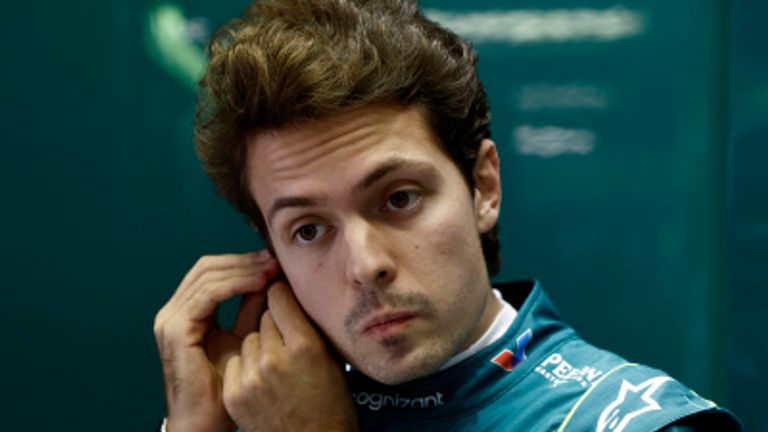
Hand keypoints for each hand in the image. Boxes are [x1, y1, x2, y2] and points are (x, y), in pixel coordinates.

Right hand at [154, 251, 280, 431]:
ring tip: (272, 268)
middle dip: (244, 261)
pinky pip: (208, 294)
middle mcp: (172, 312)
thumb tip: (270, 277)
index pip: (211, 272)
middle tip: (275, 259)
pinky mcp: (176, 329)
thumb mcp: (243, 337)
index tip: (274, 261)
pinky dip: (235, 283)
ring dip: (244, 268)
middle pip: (207, 268)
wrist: (205, 422)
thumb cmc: (227, 386)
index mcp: (185, 313)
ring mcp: (170, 319)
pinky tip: (259, 282)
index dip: (243, 262)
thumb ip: (250, 308)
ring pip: (208, 275)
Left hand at [222, 281, 357, 431]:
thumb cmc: (330, 403)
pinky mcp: (234, 395)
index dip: (283, 295)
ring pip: (248, 339)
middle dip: (274, 323)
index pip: (279, 297)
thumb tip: (293, 294)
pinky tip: (263, 382)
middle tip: (288, 341)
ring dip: (259, 345)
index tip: (285, 295)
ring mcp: (251, 379)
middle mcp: (275, 359)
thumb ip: (310, 326)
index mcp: (305, 346)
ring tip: (277, 366)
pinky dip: (245, 367)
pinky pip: (236, 361)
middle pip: (263, 317)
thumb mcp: (331, 359)